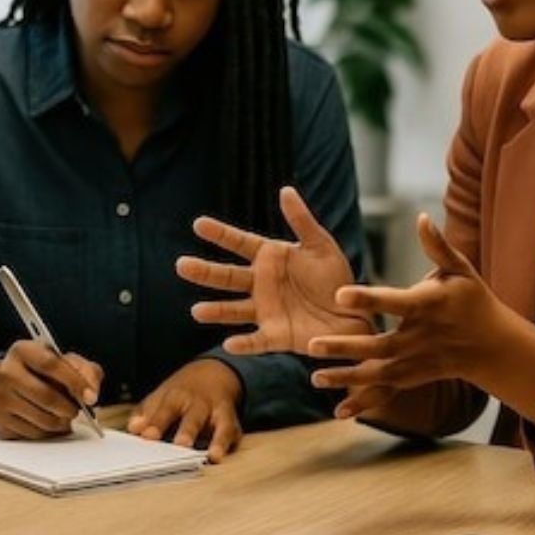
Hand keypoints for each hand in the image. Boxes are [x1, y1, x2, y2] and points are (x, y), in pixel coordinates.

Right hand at [0, 340, 102, 439]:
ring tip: (65, 415)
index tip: (90, 396)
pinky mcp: (0, 422)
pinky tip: (50, 421)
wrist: (8, 384)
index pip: (50, 364)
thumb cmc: (42, 371)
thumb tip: (91, 394)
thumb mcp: (63, 360)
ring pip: (42, 419)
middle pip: (47, 396)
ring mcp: (1, 398)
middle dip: (70, 408)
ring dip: (62, 422)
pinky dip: (49, 432)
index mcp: (22, 350)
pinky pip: (34, 434)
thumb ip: (84, 370)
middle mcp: (7, 372)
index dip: (74, 381)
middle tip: (78, 410)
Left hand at [126, 359, 241, 463]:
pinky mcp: (231, 423)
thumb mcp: (160, 396)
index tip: (147, 436)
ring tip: (211, 455)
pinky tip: (219, 456)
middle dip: (187, 431)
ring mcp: (216, 412)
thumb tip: (133, 428)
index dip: (156, 423)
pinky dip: (226, 445)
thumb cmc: (181, 393)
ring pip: (218, 425)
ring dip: (215, 440)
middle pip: (192, 417)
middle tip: (180, 445)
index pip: (164, 409)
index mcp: (176, 396)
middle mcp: (198, 403)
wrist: (211, 374)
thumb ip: (146, 413)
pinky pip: (231, 433)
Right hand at [176, 186, 371, 354]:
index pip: (239, 243)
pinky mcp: (275, 335)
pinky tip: (229, 344)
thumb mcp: (321, 246)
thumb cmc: (336, 278)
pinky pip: (256, 340)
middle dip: (204, 271)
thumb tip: (285, 190)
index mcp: (270, 258)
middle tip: (181, 265)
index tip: (198, 224)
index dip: (219, 234)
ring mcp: (265, 310)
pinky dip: (243, 344)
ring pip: (233, 309)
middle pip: (227, 276)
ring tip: (196, 311)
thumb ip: (302, 220)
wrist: (353, 315)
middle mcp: (261, 283)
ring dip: (216, 310)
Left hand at [308, 213, 503, 417]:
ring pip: (379, 373)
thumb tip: (422, 216)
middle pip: (380, 345)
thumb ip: (438, 245)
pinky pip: (387, 393)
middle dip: (346, 347)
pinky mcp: (414, 378)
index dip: (369, 299)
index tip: (339, 294)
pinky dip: (364, 404)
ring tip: (314, 377)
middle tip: (311, 344)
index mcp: (429, 306)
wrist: (494, 345)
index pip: (395, 301)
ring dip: (347, 377)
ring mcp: (417, 363)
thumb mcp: (461, 269)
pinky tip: (338, 412)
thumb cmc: (471, 298)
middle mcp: (420, 338)